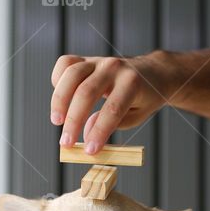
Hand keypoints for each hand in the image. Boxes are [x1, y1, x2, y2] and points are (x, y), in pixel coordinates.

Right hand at [49, 53, 173, 152]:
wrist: (152, 73)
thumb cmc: (143, 98)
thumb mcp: (137, 116)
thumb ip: (114, 124)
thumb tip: (86, 133)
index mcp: (132, 83)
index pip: (112, 110)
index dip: (99, 132)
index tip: (89, 151)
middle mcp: (114, 68)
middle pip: (86, 93)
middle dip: (74, 120)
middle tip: (66, 143)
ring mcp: (98, 61)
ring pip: (71, 75)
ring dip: (59, 100)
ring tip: (57, 121)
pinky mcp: (86, 59)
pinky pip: (65, 64)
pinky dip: (57, 81)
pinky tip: (60, 100)